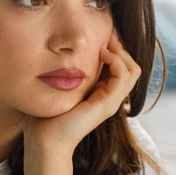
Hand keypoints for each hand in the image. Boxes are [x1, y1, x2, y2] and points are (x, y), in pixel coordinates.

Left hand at [24, 31, 140, 155]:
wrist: (44, 141)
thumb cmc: (43, 118)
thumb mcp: (54, 90)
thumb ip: (59, 74)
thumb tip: (50, 53)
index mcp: (99, 94)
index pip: (119, 65)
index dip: (113, 47)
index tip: (98, 33)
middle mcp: (109, 98)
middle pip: (130, 65)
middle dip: (120, 46)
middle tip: (106, 33)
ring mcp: (111, 102)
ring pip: (132, 69)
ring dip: (120, 51)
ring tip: (103, 44)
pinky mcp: (107, 104)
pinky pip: (124, 75)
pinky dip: (116, 60)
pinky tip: (101, 53)